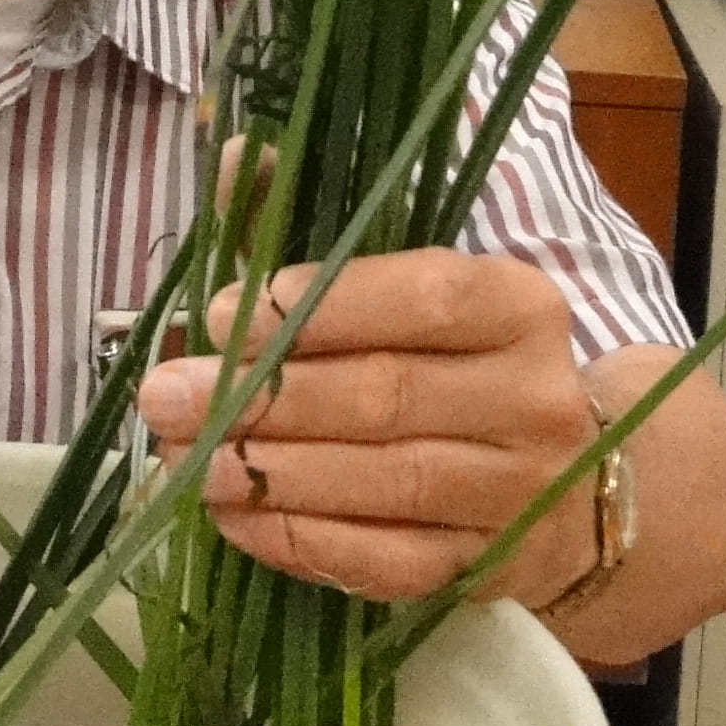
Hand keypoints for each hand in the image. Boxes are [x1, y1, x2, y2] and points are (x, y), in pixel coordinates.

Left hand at [135, 248, 599, 608]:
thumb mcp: (403, 283)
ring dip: (269, 475)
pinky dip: (301, 541)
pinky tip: (235, 519)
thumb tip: (241, 155)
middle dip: (263, 399)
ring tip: (182, 462)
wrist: (558, 481)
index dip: (317, 308)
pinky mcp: (487, 569)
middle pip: (388, 397)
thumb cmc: (452, 361)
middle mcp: (533, 397)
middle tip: (167, 397)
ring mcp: (518, 494)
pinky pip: (386, 562)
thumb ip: (315, 223)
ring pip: (385, 485)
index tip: (220, 316)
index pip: (424, 298)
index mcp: (518, 306)